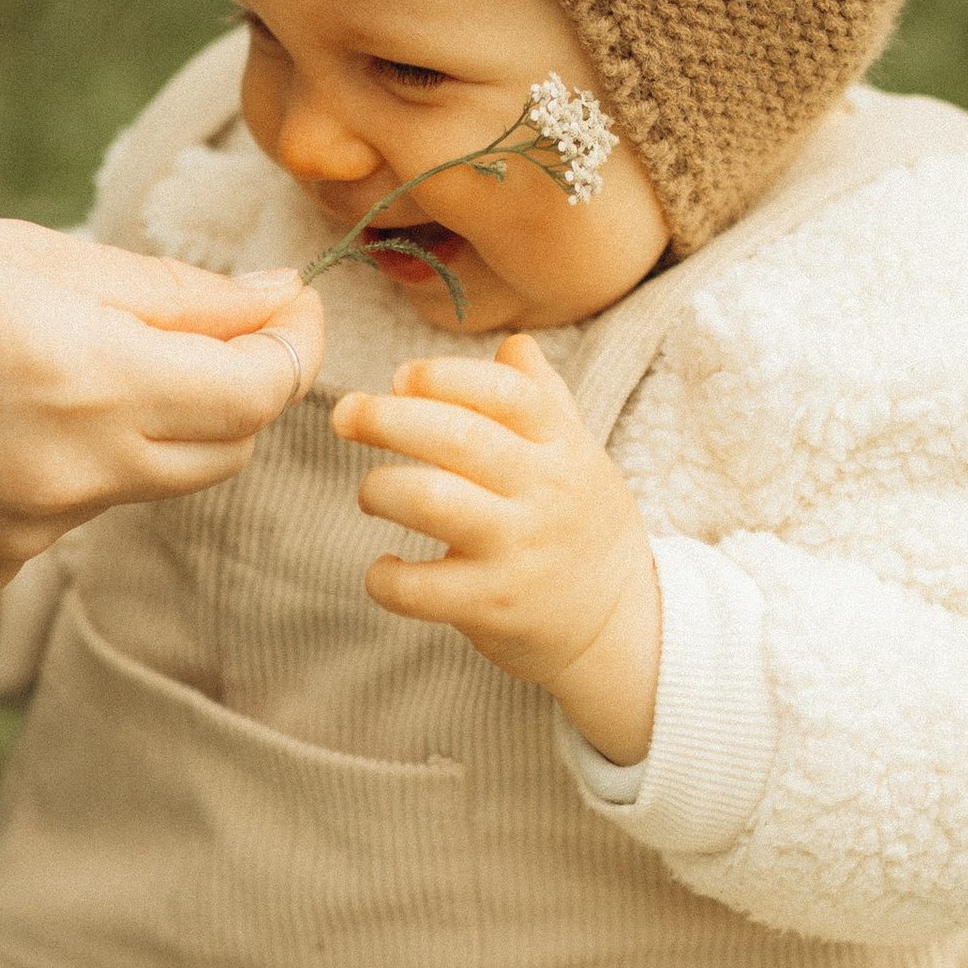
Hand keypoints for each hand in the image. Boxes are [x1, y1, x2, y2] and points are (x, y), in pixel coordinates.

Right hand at [0, 219, 323, 594]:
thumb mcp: (30, 256)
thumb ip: (169, 295)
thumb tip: (272, 303)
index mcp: (91, 380)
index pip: (259, 390)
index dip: (291, 345)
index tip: (288, 305)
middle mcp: (72, 475)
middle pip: (223, 451)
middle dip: (237, 388)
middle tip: (211, 325)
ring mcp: (27, 536)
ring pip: (143, 483)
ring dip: (143, 424)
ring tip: (57, 357)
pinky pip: (68, 517)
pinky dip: (64, 467)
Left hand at [331, 334, 661, 762]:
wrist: (621, 623)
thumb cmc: (583, 529)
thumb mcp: (581, 458)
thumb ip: (545, 400)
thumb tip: (514, 344)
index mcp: (563, 447)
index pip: (505, 393)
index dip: (444, 376)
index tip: (400, 376)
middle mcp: (545, 492)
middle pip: (459, 437)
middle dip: (388, 418)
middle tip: (346, 414)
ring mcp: (520, 551)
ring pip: (432, 501)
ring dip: (381, 489)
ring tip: (372, 494)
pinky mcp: (494, 606)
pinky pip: (420, 588)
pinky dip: (386, 578)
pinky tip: (385, 569)